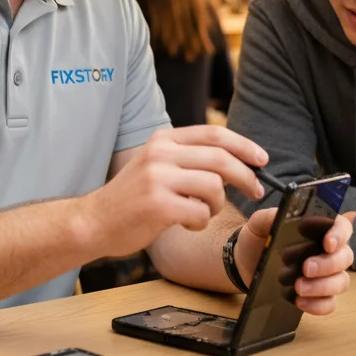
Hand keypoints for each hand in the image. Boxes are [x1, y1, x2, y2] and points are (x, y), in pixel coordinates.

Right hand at [87, 126, 266, 258]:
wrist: (93, 221)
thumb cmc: (132, 197)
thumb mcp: (155, 163)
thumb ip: (187, 156)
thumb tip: (234, 160)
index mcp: (163, 139)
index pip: (214, 134)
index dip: (244, 145)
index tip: (262, 159)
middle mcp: (161, 154)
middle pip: (220, 159)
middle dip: (246, 176)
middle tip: (256, 190)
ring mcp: (158, 179)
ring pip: (214, 187)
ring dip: (217, 205)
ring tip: (203, 212)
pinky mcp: (158, 206)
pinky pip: (200, 212)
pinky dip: (201, 221)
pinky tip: (186, 222)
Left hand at [234, 209, 354, 315]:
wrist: (243, 266)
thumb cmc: (257, 241)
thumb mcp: (258, 225)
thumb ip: (268, 217)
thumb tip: (282, 214)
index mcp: (318, 230)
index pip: (342, 227)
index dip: (340, 234)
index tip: (328, 243)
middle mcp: (326, 252)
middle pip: (345, 257)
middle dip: (328, 264)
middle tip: (306, 268)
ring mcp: (324, 276)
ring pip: (341, 282)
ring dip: (323, 286)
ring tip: (298, 287)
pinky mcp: (317, 296)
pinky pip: (329, 304)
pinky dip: (317, 305)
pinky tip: (299, 301)